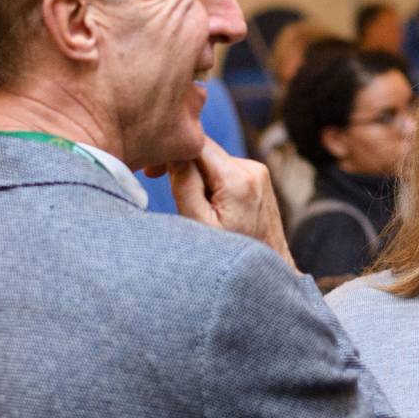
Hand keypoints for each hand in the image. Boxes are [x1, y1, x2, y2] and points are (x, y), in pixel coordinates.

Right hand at [168, 139, 294, 265]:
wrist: (266, 273)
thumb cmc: (227, 256)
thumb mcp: (198, 224)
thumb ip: (184, 184)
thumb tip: (174, 150)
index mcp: (237, 179)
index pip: (196, 144)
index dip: (171, 152)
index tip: (152, 171)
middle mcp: (253, 168)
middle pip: (205, 151)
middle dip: (183, 165)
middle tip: (164, 187)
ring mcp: (259, 172)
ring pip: (214, 160)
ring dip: (199, 175)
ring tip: (196, 205)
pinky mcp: (260, 177)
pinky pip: (226, 168)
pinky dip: (213, 180)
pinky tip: (212, 204)